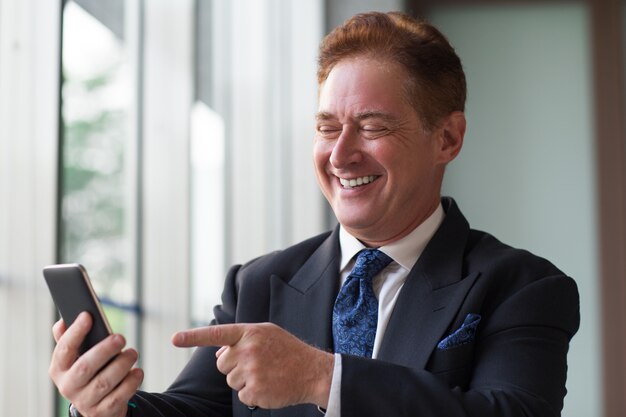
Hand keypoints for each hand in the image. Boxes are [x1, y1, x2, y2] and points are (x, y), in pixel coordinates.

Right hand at [49, 312, 143, 416]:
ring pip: (104, 382)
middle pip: (85, 367)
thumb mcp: (76, 359)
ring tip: (132, 353)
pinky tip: (137, 371)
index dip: (75, 332)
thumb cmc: (88, 373)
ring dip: (121, 365)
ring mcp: (85, 401)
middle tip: (121, 338)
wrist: (96, 407)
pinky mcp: (103, 411)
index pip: (64, 349)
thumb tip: (62, 321)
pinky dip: (131, 382)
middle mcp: (68, 387)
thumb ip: (69, 340)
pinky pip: (119, 396)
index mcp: (59, 369)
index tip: (87, 315)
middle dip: (104, 350)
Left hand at [172, 323, 333, 408]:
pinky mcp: (254, 390)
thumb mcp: (267, 334)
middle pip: (222, 364)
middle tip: (258, 364)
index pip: (215, 334)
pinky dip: (253, 394)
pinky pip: (241, 395)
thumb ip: (242, 339)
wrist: (313, 371)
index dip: (192, 337)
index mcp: (250, 332)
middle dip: (235, 366)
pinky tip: (269, 386)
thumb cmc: (288, 351)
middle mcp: (248, 350)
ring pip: (230, 381)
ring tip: (266, 374)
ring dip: (244, 381)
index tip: (174, 338)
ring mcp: (251, 371)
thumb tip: (218, 354)